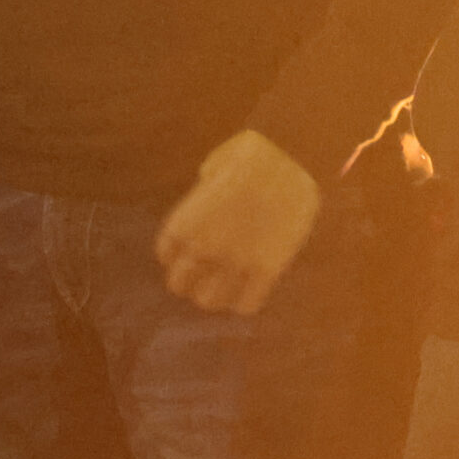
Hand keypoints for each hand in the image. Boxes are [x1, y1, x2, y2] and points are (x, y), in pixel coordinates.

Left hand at [154, 129, 321, 314]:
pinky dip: (244, 302)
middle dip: (188, 281)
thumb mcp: (214, 167)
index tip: (186, 254)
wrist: (291, 158)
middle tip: (203, 275)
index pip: (166, 254)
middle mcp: (202, 247)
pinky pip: (246, 304)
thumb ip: (206, 189)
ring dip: (214, 295)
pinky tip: (250, 289)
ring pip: (209, 301)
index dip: (175, 256)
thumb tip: (209, 190)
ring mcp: (234, 261)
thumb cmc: (253, 154)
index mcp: (185, 221)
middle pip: (179, 284)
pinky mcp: (266, 270)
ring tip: (225, 286)